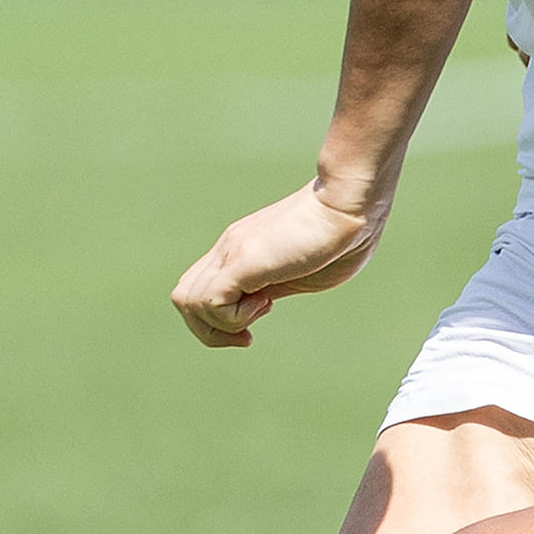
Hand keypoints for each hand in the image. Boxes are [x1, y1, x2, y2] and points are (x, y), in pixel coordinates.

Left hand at [170, 181, 385, 346]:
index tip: (261, 316)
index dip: (221, 318)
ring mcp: (231, 252)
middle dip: (212, 330)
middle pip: (183, 298)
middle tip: (251, 332)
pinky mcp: (241, 260)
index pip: (199, 288)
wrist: (351, 200)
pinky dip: (234, 318)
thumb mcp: (303, 272)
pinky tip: (268, 303)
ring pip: (187, 302)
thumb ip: (277, 285)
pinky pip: (210, 303)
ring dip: (223, 324)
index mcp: (241, 251)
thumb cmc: (344, 234)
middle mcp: (228, 249)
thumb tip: (263, 301)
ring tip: (265, 308)